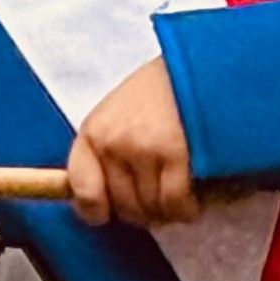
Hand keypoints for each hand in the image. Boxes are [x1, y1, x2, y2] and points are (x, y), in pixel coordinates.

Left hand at [65, 57, 199, 228]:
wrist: (199, 66)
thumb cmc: (161, 91)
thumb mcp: (120, 112)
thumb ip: (109, 149)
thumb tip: (100, 200)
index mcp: (94, 130)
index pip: (80, 186)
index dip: (94, 209)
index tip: (107, 214)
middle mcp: (112, 141)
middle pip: (123, 206)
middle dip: (144, 212)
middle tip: (161, 200)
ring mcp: (142, 149)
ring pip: (152, 209)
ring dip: (169, 211)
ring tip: (180, 192)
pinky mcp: (176, 156)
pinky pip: (177, 205)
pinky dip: (188, 209)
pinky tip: (196, 197)